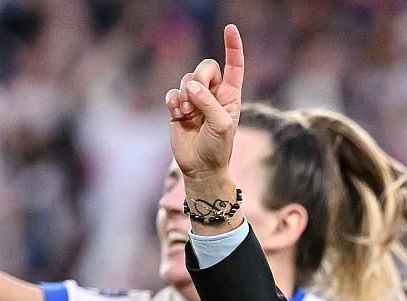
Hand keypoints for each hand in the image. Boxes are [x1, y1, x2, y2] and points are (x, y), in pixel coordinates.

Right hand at [165, 24, 243, 191]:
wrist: (201, 167)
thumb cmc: (218, 148)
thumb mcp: (221, 125)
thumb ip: (208, 103)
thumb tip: (191, 86)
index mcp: (231, 95)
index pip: (234, 65)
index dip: (232, 47)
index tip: (230, 28)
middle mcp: (213, 93)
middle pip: (205, 67)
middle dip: (200, 78)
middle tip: (197, 100)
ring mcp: (195, 100)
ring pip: (187, 79)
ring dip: (185, 96)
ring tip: (188, 115)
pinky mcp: (178, 107)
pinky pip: (172, 92)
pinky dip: (173, 100)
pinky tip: (176, 113)